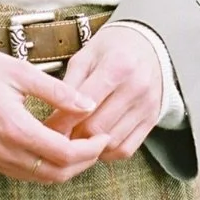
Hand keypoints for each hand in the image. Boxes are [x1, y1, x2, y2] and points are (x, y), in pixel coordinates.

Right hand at [0, 45, 108, 183]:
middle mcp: (4, 152)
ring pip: (41, 178)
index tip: (104, 135)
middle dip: (83, 162)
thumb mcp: (19, 71)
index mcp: (15, 128)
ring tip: (80, 143)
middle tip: (98, 142)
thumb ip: (56, 91)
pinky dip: (45, 166)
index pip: (64, 153)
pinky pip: (25, 174)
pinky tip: (54, 146)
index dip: (90, 149)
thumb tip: (89, 105)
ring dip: (65, 167)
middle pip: (56, 174)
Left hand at [60, 25, 162, 161]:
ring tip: (76, 138)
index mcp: (117, 66)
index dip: (61, 121)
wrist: (148, 46)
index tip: (47, 129)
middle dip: (74, 135)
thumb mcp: (86, 56)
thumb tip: (54, 117)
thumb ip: (69, 85)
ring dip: (90, 147)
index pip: (84, 105)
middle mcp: (136, 88)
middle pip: (97, 127)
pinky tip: (96, 143)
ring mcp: (147, 106)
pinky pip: (127, 149)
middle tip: (59, 136)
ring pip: (111, 142)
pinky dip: (108, 152)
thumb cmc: (111, 49)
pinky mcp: (152, 120)